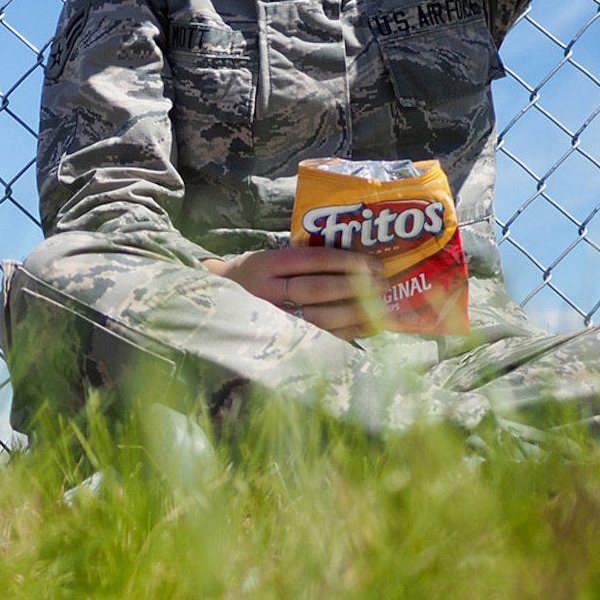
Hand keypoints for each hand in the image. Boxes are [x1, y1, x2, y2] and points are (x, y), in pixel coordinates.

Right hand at [206, 246, 387, 340]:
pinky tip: (372, 325)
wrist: (216, 304)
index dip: (345, 261)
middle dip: (355, 287)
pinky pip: (322, 338)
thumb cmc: (254, 276)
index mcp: (265, 265)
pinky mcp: (283, 341)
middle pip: (317, 290)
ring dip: (357, 311)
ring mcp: (273, 320)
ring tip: (382, 303)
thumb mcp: (268, 258)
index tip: (372, 262)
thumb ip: (301, 259)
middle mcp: (267, 293)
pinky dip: (350, 332)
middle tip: (383, 283)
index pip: (311, 261)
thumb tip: (355, 260)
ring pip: (321, 318)